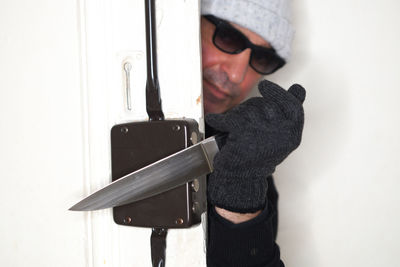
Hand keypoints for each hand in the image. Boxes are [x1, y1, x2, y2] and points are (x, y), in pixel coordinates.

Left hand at [206, 80, 305, 212]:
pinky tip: (214, 120)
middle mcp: (282, 134)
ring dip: (238, 114)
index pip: (293, 106)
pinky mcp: (244, 134)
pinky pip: (230, 118)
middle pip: (267, 104)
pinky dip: (218, 119)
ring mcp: (263, 133)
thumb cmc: (259, 156)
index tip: (264, 86)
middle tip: (245, 115)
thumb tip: (298, 89)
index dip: (279, 94)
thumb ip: (288, 113)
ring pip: (249, 110)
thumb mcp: (280, 137)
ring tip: (235, 128)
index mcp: (292, 135)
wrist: (242, 178)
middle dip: (253, 107)